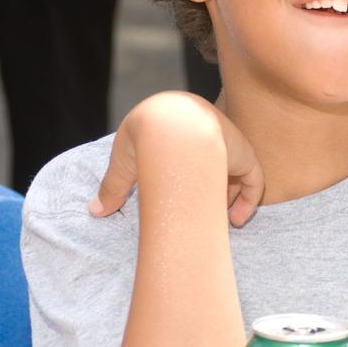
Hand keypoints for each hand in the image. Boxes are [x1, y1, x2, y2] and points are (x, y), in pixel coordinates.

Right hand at [87, 92, 264, 226]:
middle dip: (213, 190)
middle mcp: (208, 133)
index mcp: (180, 128)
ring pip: (237, 173)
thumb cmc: (141, 140)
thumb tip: (94, 211)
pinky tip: (235, 220)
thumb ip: (113, 187)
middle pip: (217, 165)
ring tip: (221, 221)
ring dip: (231, 198)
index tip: (184, 202)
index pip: (191, 154)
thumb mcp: (123, 164)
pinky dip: (247, 202)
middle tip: (206, 215)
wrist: (168, 125)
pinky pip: (253, 180)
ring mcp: (228, 143)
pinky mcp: (243, 155)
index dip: (190, 179)